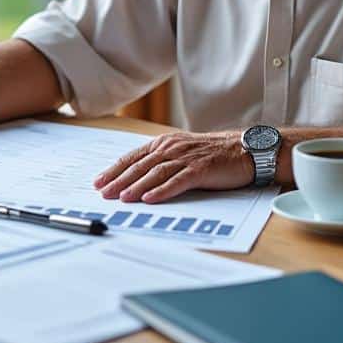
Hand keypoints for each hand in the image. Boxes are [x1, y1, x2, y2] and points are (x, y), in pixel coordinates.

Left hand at [92, 131, 254, 202]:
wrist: (245, 150)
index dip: (114, 169)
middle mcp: (171, 148)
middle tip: (102, 193)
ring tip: (122, 197)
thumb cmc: (213, 154)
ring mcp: (186, 158)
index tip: (98, 182)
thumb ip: (162, 161)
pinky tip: (150, 198)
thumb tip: (137, 178)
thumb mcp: (182, 152)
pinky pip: (177, 181)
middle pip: (139, 166)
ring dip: (136, 186)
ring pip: (155, 173)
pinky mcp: (200, 169)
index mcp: (164, 143)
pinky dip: (162, 190)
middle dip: (118, 180)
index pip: (133, 157)